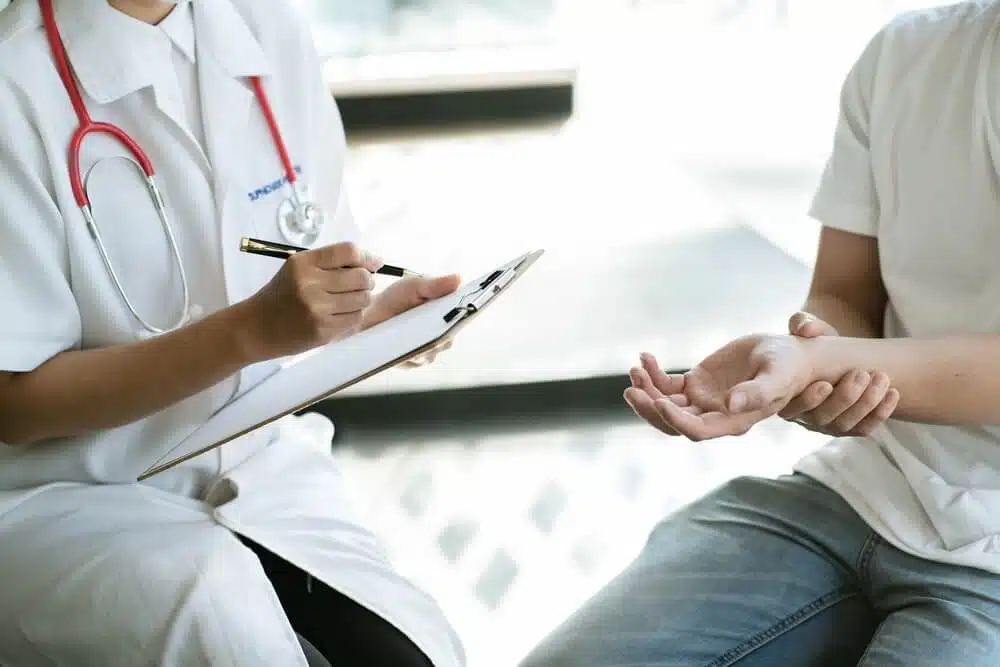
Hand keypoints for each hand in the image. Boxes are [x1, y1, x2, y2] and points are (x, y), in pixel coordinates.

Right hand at [240, 242, 381, 360]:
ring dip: (363, 298)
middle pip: (361, 276)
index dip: (367, 257)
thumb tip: (374, 262)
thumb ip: (330, 263)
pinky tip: (341, 314)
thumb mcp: (297, 269)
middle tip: (360, 284)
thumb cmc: (281, 295)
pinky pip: (355, 318)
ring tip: (349, 300)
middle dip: (367, 280)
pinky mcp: (323, 330)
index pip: (348, 252)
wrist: (256, 328)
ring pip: (363, 299)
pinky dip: (354, 315)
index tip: (375, 263)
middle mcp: (310, 284)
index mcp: (304, 263)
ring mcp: (317, 309)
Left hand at [362, 273, 461, 368]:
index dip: (461, 317)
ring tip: (413, 339)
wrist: (370, 315)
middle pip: (446, 340)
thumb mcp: (414, 286)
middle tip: (433, 330)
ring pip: (431, 353)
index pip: (461, 319)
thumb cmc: (395, 299)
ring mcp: (426, 351)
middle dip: (439, 336)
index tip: (456, 314)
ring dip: (422, 347)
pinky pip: (413, 362)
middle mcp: (440, 336)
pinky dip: (407, 355)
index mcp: (446, 314)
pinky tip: (399, 348)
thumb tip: (458, 279)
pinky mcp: (410, 362)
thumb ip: (435, 284)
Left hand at [624, 334, 812, 440]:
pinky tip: (645, 356)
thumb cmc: (790, 366)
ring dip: (647, 390)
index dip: (676, 420)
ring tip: (635, 370)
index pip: (698, 430)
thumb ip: (758, 393)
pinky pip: (667, 384)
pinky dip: (653, 372)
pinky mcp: (695, 384)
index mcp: (733, 421)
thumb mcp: (778, 376)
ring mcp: (702, 401)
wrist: (790, 354)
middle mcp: (714, 415)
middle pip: (673, 422)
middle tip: (632, 390)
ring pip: (665, 404)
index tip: (658, 401)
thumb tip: (731, 404)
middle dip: (650, 409)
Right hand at [779, 311, 898, 435]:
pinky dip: (879, 414)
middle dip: (844, 398)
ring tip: (882, 378)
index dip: (809, 400)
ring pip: (843, 425)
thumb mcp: (807, 327)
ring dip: (866, 403)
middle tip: (862, 374)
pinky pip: (862, 429)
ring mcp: (824, 423)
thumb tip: (807, 329)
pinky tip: (893, 394)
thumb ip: (803, 323)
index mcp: (784, 392)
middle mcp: (800, 414)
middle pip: (820, 418)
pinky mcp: (846, 426)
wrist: (833, 354)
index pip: (791, 407)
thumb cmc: (813, 341)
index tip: (826, 384)